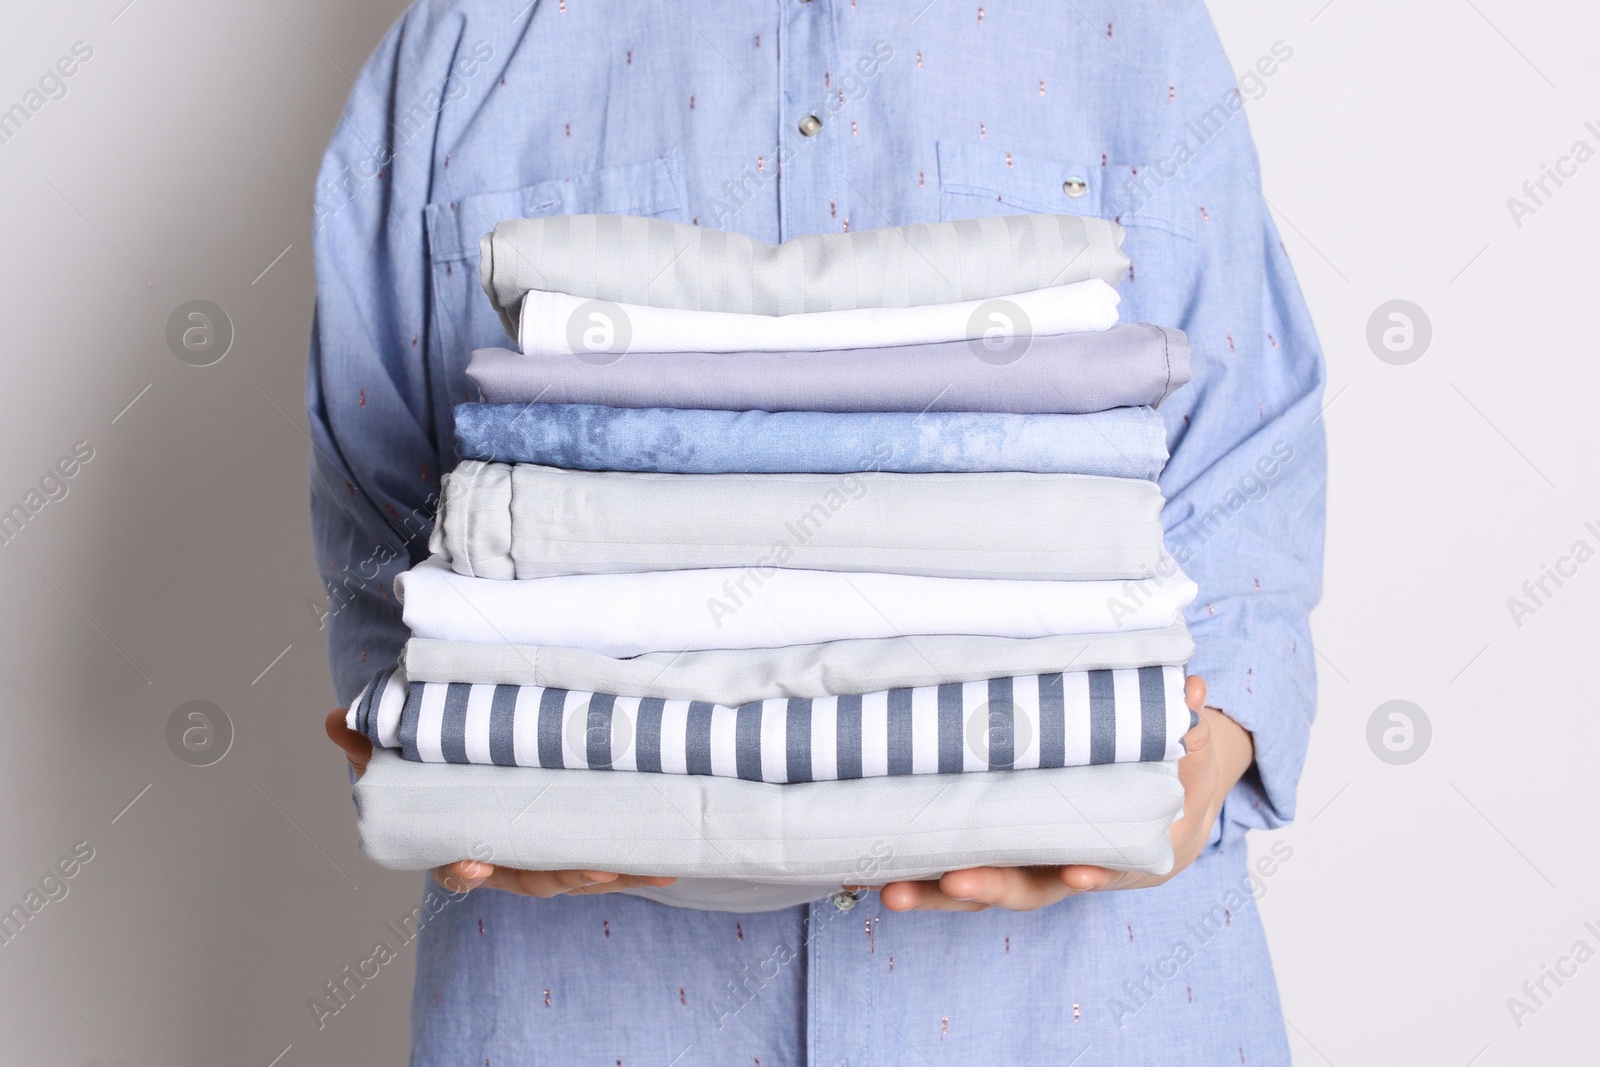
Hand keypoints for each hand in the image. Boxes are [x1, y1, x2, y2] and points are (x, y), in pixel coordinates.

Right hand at [324, 709, 677, 898]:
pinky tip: (671, 860)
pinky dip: (637, 863)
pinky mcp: (582, 842)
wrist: (476, 770)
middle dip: (562, 876)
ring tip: (640, 868)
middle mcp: (506, 859)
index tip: (470, 864)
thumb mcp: (401, 756)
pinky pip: (610, 858)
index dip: (464, 870)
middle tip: (589, 871)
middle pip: (532, 877)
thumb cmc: (440, 768)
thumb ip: (370, 744)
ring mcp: (546, 854)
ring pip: (578, 873)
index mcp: (462, 844)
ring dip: (611, 874)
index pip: (459, 866)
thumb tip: (335, 721)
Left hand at [875, 675, 1252, 911]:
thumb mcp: (1191, 754)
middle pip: (1026, 886)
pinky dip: (919, 871)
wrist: (1167, 804)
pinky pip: (954, 865)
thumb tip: (1196, 692)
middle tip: (950, 882)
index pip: (1103, 864)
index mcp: (1118, 849)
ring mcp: (1025, 862)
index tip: (1078, 872)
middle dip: (986, 887)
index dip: (1092, 870)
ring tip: (886, 890)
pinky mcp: (992, 848)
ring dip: (933, 890)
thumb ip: (1191, 730)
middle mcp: (1066, 866)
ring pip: (978, 886)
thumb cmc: (1171, 776)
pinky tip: (875, 871)